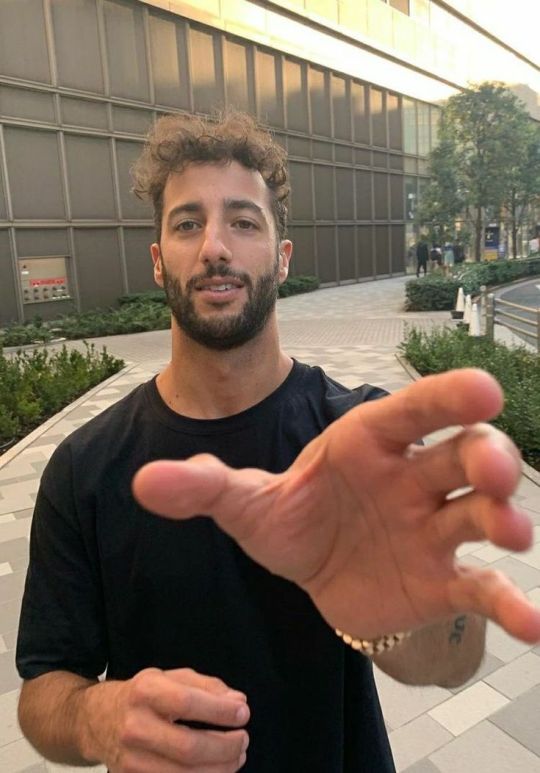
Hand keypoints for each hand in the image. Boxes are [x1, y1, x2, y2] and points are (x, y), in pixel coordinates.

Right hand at [85, 667, 248, 771]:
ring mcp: (131, 760)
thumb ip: (207, 687)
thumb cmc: (141, 696)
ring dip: (219, 770)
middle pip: (188, 748)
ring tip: (236, 758)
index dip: (220, 711)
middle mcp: (135, 727)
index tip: (243, 713)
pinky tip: (216, 771)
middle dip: (226, 747)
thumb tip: (238, 703)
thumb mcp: (169, 677)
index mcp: (146, 692)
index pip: (187, 703)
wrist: (95, 720)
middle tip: (243, 740)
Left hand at [132, 369, 539, 644]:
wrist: (314, 572)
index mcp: (367, 443)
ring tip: (509, 532)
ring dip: (501, 519)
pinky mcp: (441, 580)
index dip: (445, 398)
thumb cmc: (290, 519)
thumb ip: (203, 487)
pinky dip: (507, 604)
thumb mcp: (243, 504)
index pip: (410, 412)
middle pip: (460, 458)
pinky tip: (532, 628)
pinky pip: (480, 589)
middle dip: (485, 457)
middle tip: (493, 468)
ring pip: (479, 514)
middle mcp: (412, 479)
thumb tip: (145, 482)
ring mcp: (433, 529)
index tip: (482, 389)